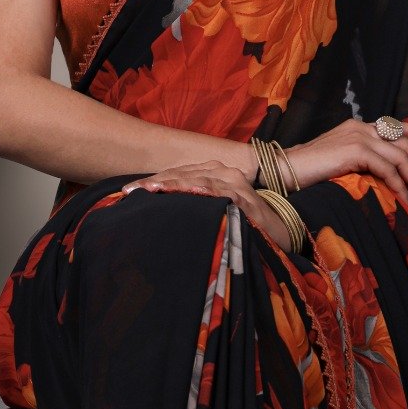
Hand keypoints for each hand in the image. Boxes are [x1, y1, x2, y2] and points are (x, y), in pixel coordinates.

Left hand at [120, 162, 295, 252]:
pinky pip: (216, 192)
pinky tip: (180, 193)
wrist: (280, 236)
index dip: (153, 182)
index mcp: (213, 173)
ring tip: (146, 191)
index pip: (177, 174)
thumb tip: (160, 213)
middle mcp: (224, 172)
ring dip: (169, 185)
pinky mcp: (244, 197)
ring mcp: (235, 183)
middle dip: (154, 183)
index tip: (127, 191)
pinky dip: (197, 191)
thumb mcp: (213, 212)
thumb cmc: (243, 226)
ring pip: (195, 180)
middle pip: (181, 174)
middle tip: (128, 191)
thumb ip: (193, 206)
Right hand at [284, 117, 407, 205]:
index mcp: (358, 127)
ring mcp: (359, 137)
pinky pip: (387, 169)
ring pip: (400, 156)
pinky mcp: (356, 151)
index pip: (394, 126)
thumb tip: (380, 176)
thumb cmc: (308, 171)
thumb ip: (359, 160)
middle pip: (403, 142)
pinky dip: (399, 186)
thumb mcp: (339, 161)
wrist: (286, 169)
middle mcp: (361, 127)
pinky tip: (404, 200)